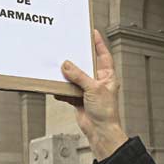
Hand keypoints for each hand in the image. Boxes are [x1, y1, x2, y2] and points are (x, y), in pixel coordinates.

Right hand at [57, 30, 127, 160]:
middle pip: (86, 65)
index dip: (98, 43)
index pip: (103, 55)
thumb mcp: (93, 88)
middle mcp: (98, 82)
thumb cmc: (105, 112)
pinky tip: (56, 88)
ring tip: (58, 68)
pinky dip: (61, 90)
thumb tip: (66, 65)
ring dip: (67, 75)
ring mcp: (88, 91)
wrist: (100, 131)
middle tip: (69, 47)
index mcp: (107, 76)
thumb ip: (79, 76)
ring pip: (75, 78)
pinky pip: (67, 91)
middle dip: (77, 59)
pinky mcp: (79, 99)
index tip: (92, 32)